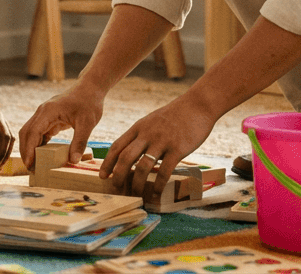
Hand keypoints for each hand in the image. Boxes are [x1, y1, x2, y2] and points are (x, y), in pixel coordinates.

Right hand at [17, 84, 103, 169]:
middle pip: (26, 133)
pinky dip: (38, 144)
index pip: (32, 132)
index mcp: (48, 111)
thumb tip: (73, 160)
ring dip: (30, 148)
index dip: (29, 149)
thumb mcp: (87, 123)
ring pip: (30, 133)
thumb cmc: (89, 102)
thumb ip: (79, 142)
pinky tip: (42, 156)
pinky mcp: (49, 119)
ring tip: (35, 165)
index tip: (29, 164)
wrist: (90, 88)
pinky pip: (39, 133)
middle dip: (26, 151)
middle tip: (31, 169)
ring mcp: (44, 115)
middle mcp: (42, 112)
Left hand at [99, 94, 218, 202]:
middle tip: (116, 190)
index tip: (102, 176)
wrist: (198, 105)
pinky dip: (157, 185)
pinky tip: (156, 193)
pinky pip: (164, 171)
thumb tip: (131, 153)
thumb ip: (141, 135)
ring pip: (143, 167)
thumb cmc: (175, 115)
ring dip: (137, 184)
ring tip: (136, 195)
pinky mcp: (177, 149)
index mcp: (139, 127)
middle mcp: (147, 134)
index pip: (117, 146)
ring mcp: (162, 141)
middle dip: (118, 176)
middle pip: (125, 158)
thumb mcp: (152, 121)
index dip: (108, 163)